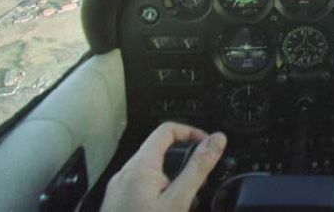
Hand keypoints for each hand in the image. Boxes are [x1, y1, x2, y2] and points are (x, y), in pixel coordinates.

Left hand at [100, 122, 226, 211]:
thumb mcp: (179, 201)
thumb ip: (198, 168)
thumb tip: (216, 140)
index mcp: (140, 167)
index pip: (167, 130)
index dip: (192, 133)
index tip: (208, 147)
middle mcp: (125, 174)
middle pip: (160, 150)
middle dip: (184, 161)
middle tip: (200, 181)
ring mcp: (119, 189)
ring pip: (152, 170)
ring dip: (174, 179)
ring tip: (186, 201)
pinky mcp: (117, 203)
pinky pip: (142, 186)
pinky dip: (160, 192)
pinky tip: (168, 210)